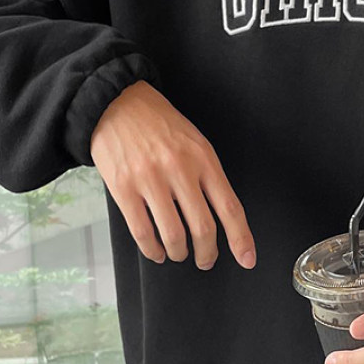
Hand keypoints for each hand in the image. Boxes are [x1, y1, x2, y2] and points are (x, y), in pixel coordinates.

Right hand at [90, 80, 256, 269]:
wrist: (117, 103)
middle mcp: (180, 169)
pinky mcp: (123, 188)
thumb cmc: (160, 125)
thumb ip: (207, 176)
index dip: (241, 238)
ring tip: (179, 254)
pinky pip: (142, 232)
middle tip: (206, 260)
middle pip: (203, 227)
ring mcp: (150, 179)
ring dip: (179, 253)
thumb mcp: (195, 142)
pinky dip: (153, 250)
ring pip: (173, 235)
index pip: (230, 207)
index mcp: (203, 158)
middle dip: (208, 253)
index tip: (247, 258)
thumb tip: (220, 218)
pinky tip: (157, 251)